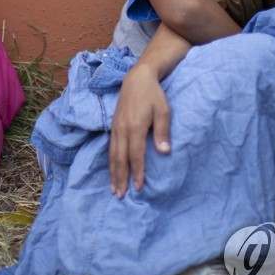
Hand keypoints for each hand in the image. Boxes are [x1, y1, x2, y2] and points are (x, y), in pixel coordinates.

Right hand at [108, 64, 170, 198]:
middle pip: (120, 159)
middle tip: (121, 196)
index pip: (136, 155)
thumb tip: (164, 152)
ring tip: (114, 189)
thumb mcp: (163, 110)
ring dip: (113, 173)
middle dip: (121, 178)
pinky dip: (110, 162)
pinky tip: (112, 171)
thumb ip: (163, 131)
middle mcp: (122, 129)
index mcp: (135, 126)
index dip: (138, 172)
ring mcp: (116, 127)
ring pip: (112, 155)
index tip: (139, 188)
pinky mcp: (113, 125)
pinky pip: (110, 148)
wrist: (137, 78)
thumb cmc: (153, 94)